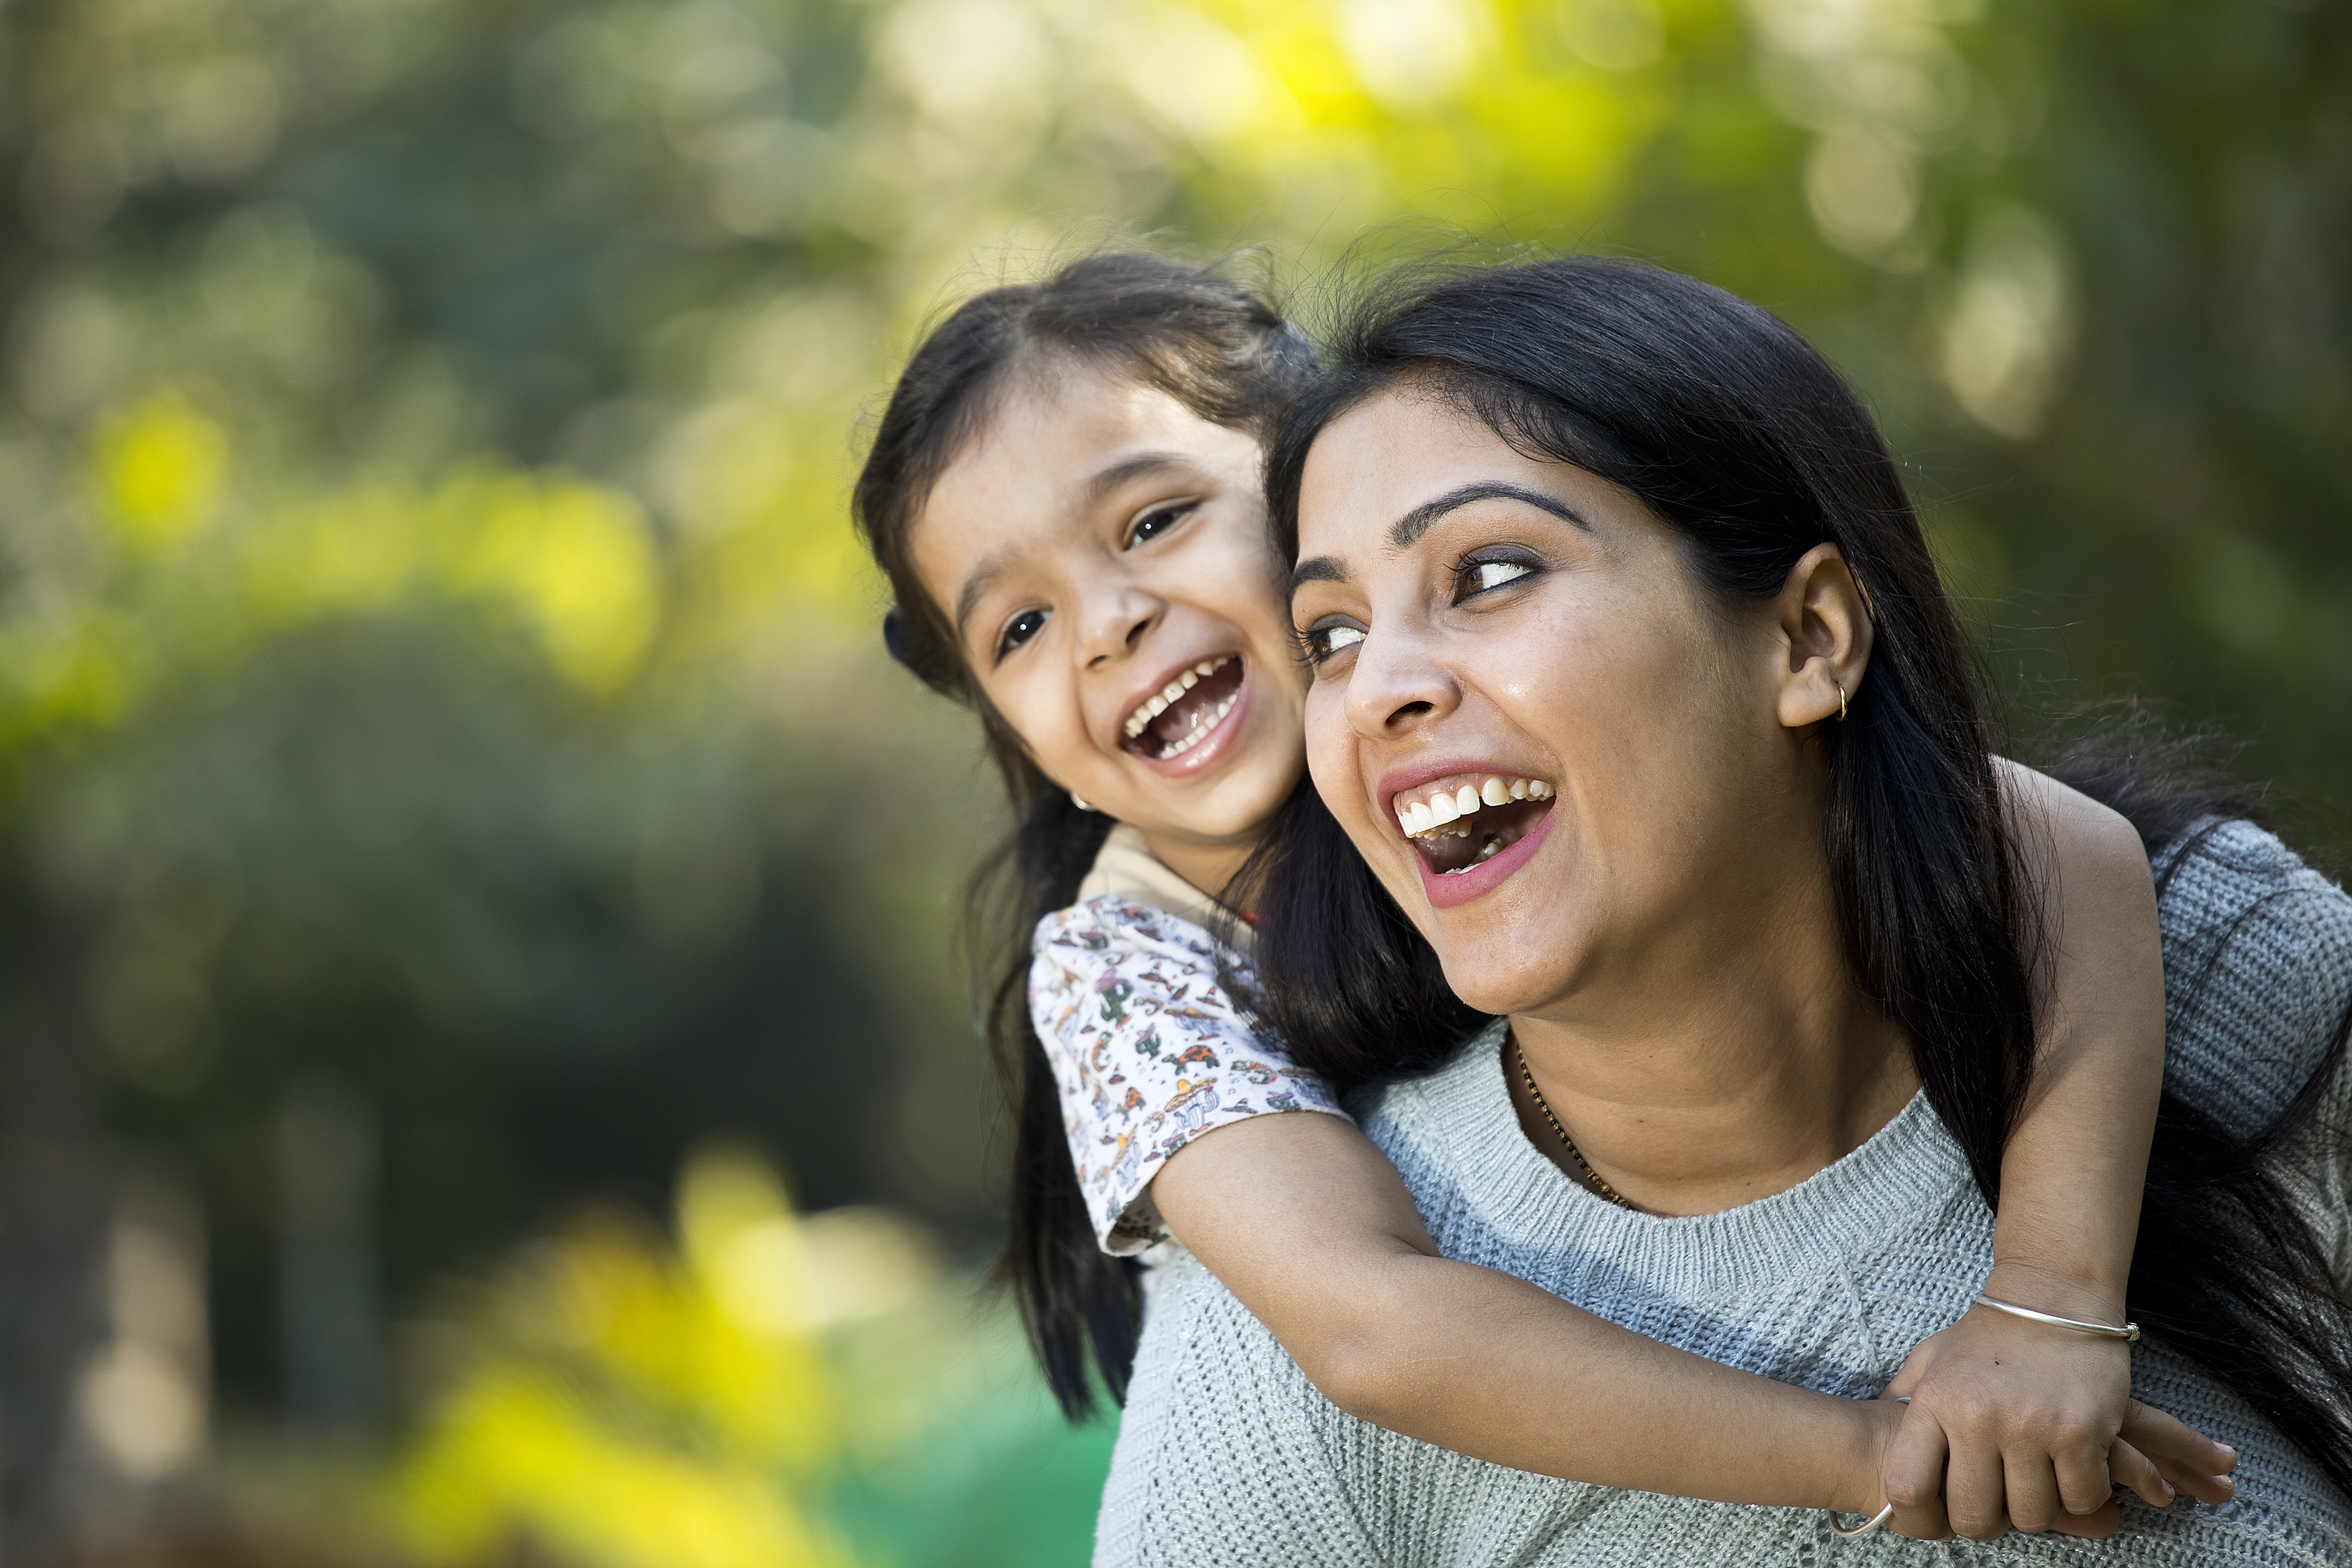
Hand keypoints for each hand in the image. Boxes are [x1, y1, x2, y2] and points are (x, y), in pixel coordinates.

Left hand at [1877, 1307, 2235, 1540]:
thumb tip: (1874, 1432)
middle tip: (2000, 1502)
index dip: (1920, 1517)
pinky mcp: (2083, 1432)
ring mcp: (2031, 1427)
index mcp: (1934, 1402)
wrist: (2053, 1296)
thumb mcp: (1932, 1358)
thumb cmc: (1987, 1335)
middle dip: (1988, 1522)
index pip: (1907, 1488)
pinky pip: (2081, 1498)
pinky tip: (2077, 1468)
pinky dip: (2083, 1494)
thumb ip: (1903, 1398)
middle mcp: (1978, 1418)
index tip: (1939, 1517)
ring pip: (2033, 1516)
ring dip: (2039, 1508)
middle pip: (1975, 1517)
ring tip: (2039, 1479)